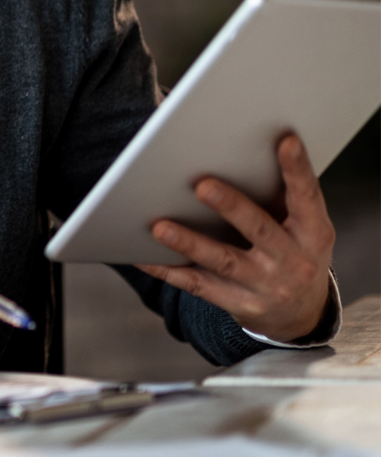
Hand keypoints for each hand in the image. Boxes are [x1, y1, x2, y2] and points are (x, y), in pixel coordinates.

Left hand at [136, 133, 333, 341]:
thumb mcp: (304, 230)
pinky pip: (198, 285)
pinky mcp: (240, 304)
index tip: (286, 141)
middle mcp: (293, 260)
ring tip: (160, 227)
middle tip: (202, 185)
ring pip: (223, 261)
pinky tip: (142, 257)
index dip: (298, 169)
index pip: (307, 196)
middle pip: (259, 228)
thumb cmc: (294, 253)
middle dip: (231, 207)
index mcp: (313, 232)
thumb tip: (239, 153)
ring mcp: (266, 285)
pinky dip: (168, 270)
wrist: (301, 315)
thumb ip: (281, 199)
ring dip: (189, 243)